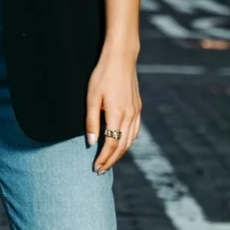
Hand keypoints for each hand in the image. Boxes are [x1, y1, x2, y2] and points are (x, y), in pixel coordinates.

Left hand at [85, 49, 140, 174]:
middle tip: (100, 170)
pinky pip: (135, 131)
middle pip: (122, 146)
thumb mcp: (91, 98)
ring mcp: (136, 112)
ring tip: (109, 161)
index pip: (111, 144)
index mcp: (117, 114)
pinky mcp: (138, 107)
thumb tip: (91, 143)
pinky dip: (128, 142)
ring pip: (130, 140)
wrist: (121, 58)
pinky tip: (122, 144)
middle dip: (111, 160)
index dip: (103, 158)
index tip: (95, 168)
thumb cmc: (102, 75)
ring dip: (120, 153)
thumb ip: (91, 122)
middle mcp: (130, 116)